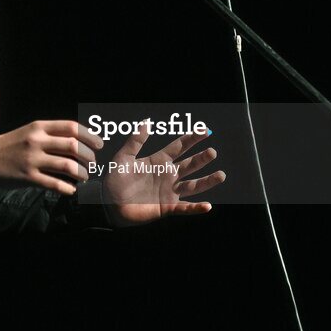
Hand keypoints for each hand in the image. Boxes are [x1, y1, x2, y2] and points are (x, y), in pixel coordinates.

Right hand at [0, 120, 103, 195]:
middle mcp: (37, 141)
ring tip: (84, 177)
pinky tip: (71, 190)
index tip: (99, 145)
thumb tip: (77, 142)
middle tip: (92, 164)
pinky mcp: (28, 177)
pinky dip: (67, 188)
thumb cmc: (9, 145)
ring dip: (81, 173)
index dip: (89, 136)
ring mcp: (32, 159)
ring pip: (68, 166)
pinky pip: (54, 184)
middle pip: (73, 146)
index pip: (71, 127)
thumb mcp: (29, 132)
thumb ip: (50, 134)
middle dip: (88, 157)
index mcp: (39, 127)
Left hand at [103, 122, 225, 226]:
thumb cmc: (115, 180)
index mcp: (158, 161)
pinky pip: (185, 208)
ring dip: (207, 181)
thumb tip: (146, 121)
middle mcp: (168, 175)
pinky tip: (207, 206)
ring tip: (221, 175)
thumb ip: (135, 141)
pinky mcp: (167, 208)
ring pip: (193, 185)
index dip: (192, 138)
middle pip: (190, 165)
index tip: (205, 130)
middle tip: (212, 152)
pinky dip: (196, 208)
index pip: (179, 147)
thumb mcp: (123, 158)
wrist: (109, 205)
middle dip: (202, 159)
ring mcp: (169, 192)